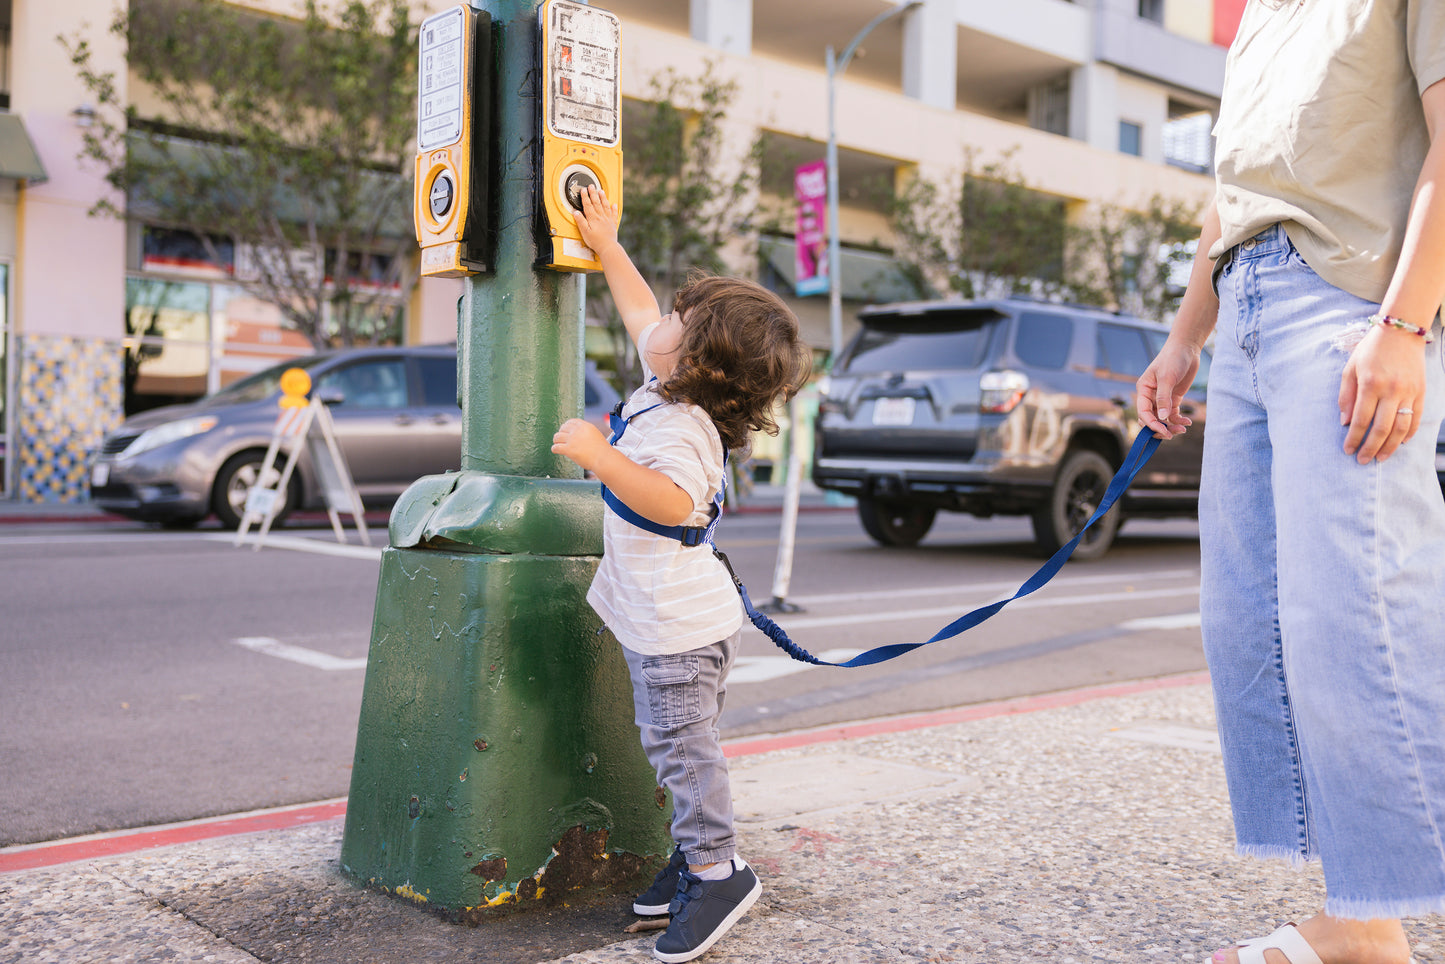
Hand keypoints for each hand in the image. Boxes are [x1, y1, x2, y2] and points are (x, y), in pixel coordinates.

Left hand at [551, 418, 609, 471]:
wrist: (603, 458)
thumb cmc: (602, 450)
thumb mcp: (595, 435)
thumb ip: (586, 433)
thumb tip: (578, 435)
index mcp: (585, 426)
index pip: (571, 421)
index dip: (566, 425)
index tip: (564, 429)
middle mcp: (577, 431)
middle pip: (562, 428)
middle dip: (560, 433)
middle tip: (560, 438)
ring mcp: (572, 440)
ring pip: (557, 437)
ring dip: (556, 440)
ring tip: (557, 444)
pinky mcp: (569, 449)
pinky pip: (556, 447)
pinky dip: (554, 449)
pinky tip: (555, 450)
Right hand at [573, 185, 618, 255]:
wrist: (608, 247)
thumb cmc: (595, 241)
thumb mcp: (584, 232)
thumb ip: (580, 221)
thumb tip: (575, 212)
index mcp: (593, 218)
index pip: (588, 205)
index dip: (585, 197)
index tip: (583, 190)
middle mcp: (601, 217)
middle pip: (596, 202)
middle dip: (593, 193)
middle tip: (591, 186)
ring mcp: (608, 220)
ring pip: (605, 206)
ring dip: (603, 198)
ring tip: (601, 191)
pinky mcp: (613, 224)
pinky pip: (614, 214)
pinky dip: (614, 209)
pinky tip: (614, 205)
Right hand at [1136, 339, 1199, 438]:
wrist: (1186, 348)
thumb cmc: (1173, 358)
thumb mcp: (1167, 378)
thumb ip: (1163, 398)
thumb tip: (1162, 418)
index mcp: (1143, 390)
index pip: (1143, 412)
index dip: (1152, 424)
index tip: (1164, 431)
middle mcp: (1150, 396)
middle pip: (1151, 419)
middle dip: (1160, 428)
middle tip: (1172, 434)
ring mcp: (1162, 398)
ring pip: (1162, 419)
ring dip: (1171, 426)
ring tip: (1183, 429)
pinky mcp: (1173, 398)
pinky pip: (1173, 415)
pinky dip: (1179, 420)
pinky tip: (1187, 422)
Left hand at [1338, 325, 1426, 462]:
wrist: (1401, 332)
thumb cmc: (1370, 350)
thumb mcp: (1350, 369)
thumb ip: (1346, 397)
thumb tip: (1345, 423)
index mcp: (1371, 384)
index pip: (1361, 420)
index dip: (1354, 438)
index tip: (1347, 450)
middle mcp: (1392, 390)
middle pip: (1382, 428)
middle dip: (1370, 448)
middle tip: (1362, 460)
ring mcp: (1409, 392)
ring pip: (1401, 427)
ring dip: (1390, 446)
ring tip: (1381, 458)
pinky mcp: (1421, 392)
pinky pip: (1417, 418)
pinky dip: (1409, 433)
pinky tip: (1400, 443)